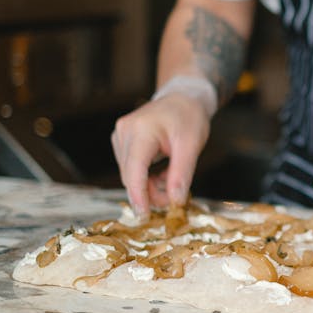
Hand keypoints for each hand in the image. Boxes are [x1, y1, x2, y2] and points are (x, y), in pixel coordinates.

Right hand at [111, 77, 216, 217]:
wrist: (182, 98)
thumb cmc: (189, 117)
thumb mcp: (192, 144)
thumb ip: (182, 173)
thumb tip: (175, 201)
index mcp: (141, 130)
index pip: (134, 169)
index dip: (138, 194)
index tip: (144, 215)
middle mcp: (124, 132)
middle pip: (131, 175)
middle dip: (150, 193)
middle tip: (175, 200)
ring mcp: (120, 136)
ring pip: (130, 175)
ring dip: (150, 186)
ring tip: (173, 179)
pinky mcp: (121, 141)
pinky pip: (131, 169)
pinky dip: (147, 177)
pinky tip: (163, 173)